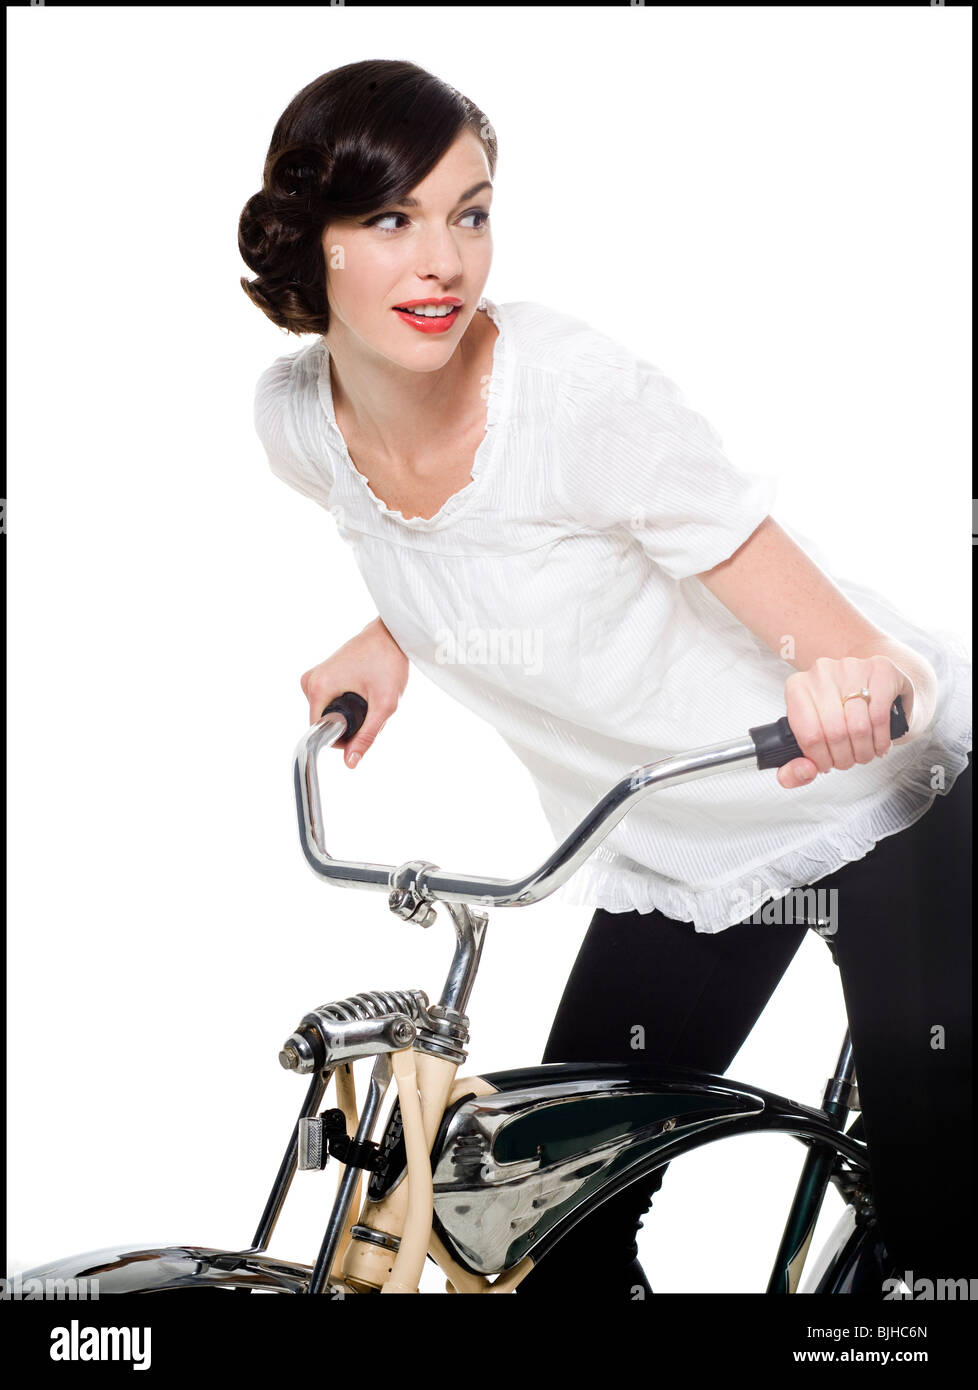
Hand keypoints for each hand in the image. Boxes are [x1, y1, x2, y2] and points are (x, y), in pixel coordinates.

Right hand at [300, 617, 408, 768]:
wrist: (391, 634)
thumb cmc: (388, 662)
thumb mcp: (384, 705)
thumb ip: (367, 736)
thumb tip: (350, 763)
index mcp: (318, 687)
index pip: (319, 731)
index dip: (342, 737)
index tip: (364, 724)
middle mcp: (309, 681)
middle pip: (326, 722)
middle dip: (350, 723)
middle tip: (373, 705)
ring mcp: (313, 676)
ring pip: (330, 713)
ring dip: (351, 713)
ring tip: (370, 694)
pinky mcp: (320, 674)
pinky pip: (330, 702)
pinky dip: (348, 703)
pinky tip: (363, 689)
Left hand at [778, 655, 915, 789]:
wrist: (866, 682)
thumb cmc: (837, 710)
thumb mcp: (809, 737)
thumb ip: (793, 767)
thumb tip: (805, 772)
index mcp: (798, 687)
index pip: (808, 735)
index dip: (820, 759)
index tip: (826, 765)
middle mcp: (822, 673)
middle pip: (834, 733)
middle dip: (844, 758)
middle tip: (848, 761)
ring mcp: (852, 668)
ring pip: (858, 727)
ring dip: (864, 752)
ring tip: (863, 754)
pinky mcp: (880, 670)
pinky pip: (880, 717)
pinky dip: (880, 740)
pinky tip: (879, 744)